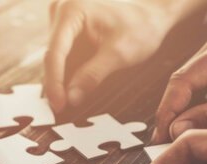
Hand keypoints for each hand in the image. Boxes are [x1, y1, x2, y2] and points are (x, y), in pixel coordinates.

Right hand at [45, 0, 177, 111]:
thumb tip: (71, 98)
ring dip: (62, 80)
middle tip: (59, 110)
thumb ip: (92, 76)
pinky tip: (73, 89)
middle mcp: (62, 10)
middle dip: (56, 84)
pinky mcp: (69, 28)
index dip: (54, 83)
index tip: (58, 105)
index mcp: (71, 10)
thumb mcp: (118, 54)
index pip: (55, 52)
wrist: (154, 13)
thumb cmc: (141, 25)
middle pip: (53, 55)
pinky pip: (64, 54)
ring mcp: (65, 19)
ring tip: (65, 103)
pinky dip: (69, 72)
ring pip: (57, 57)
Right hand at [152, 32, 206, 142]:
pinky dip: (196, 118)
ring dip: (182, 120)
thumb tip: (178, 129)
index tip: (161, 136)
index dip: (168, 110)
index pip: (182, 80)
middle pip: (181, 87)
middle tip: (163, 147)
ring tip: (176, 146)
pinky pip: (200, 98)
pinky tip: (193, 137)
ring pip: (188, 94)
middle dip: (172, 118)